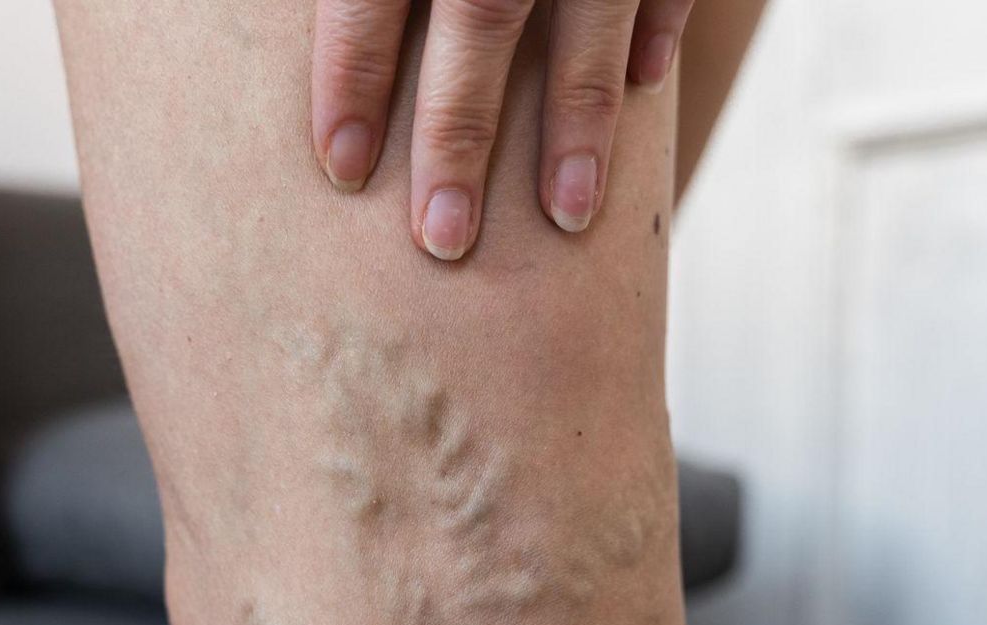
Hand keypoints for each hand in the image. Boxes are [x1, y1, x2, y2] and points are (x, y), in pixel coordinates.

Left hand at [311, 0, 694, 260]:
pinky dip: (658, 31)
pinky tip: (645, 88)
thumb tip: (328, 53)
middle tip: (443, 240)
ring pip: (588, 14)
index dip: (351, 80)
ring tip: (567, 216)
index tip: (341, 170)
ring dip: (577, 121)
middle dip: (458, 135)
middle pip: (475, 18)